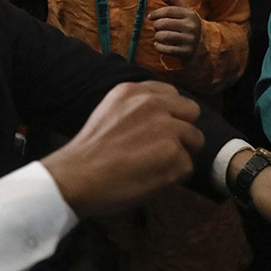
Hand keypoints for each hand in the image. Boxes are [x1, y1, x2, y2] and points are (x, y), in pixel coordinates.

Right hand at [42, 81, 203, 215]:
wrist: (76, 177)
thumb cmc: (89, 152)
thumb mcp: (109, 110)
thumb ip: (138, 107)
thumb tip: (165, 116)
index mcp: (135, 91)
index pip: (173, 95)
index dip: (171, 114)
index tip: (161, 128)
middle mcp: (155, 104)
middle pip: (192, 112)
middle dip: (183, 130)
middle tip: (164, 149)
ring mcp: (167, 129)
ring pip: (194, 140)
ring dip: (179, 155)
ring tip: (154, 167)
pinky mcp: (174, 155)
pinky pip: (187, 167)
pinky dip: (174, 177)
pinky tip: (150, 179)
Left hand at [149, 0, 202, 60]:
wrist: (201, 46)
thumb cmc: (187, 26)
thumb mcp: (184, 13)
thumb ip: (173, 2)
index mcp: (190, 15)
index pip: (168, 11)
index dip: (156, 13)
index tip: (150, 17)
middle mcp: (191, 27)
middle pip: (163, 23)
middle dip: (156, 25)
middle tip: (157, 28)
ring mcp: (189, 40)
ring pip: (163, 36)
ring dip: (157, 36)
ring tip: (159, 36)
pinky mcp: (186, 52)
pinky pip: (165, 49)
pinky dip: (158, 47)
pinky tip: (159, 44)